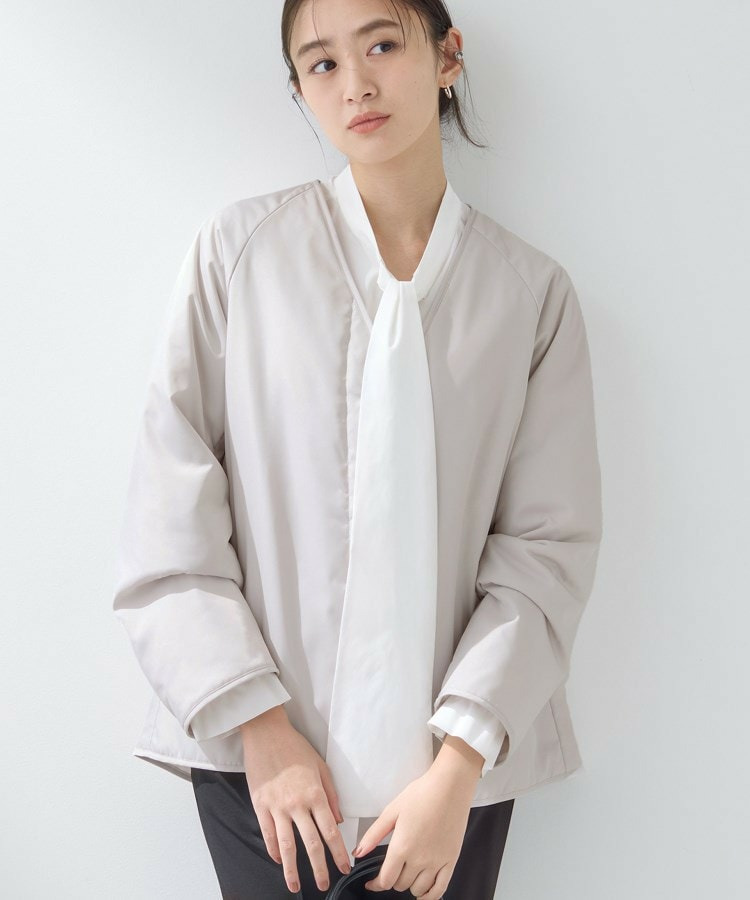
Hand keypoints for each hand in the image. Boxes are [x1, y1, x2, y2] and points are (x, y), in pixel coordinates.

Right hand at [240, 705, 352, 893]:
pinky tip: (278, 860)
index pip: (330, 830)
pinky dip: (273, 850)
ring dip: (292, 869)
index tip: (343, 868)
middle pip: (310, 843)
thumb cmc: (295, 747)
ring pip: (286, 845)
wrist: (266, 733)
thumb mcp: (321, 766)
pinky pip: (268, 832)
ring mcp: (277, 806)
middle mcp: (297, 804)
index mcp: (315, 794)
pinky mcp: (260, 804)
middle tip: (324, 885)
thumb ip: (331, 795)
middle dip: (319, 867)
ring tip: (295, 886)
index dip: (338, 853)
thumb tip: (339, 820)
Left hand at [351, 764, 475, 898]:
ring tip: (407, 873)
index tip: (372, 883)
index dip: (376, 884)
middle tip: (392, 868)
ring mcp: (437, 862)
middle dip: (392, 879)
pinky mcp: (452, 860)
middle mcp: (419, 858)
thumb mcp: (392, 810)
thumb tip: (358, 852)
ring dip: (409, 885)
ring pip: (418, 889)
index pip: (385, 880)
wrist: (450, 786)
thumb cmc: (422, 793)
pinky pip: (440, 889)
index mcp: (402, 846)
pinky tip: (424, 894)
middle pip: (400, 885)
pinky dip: (430, 897)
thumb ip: (373, 834)